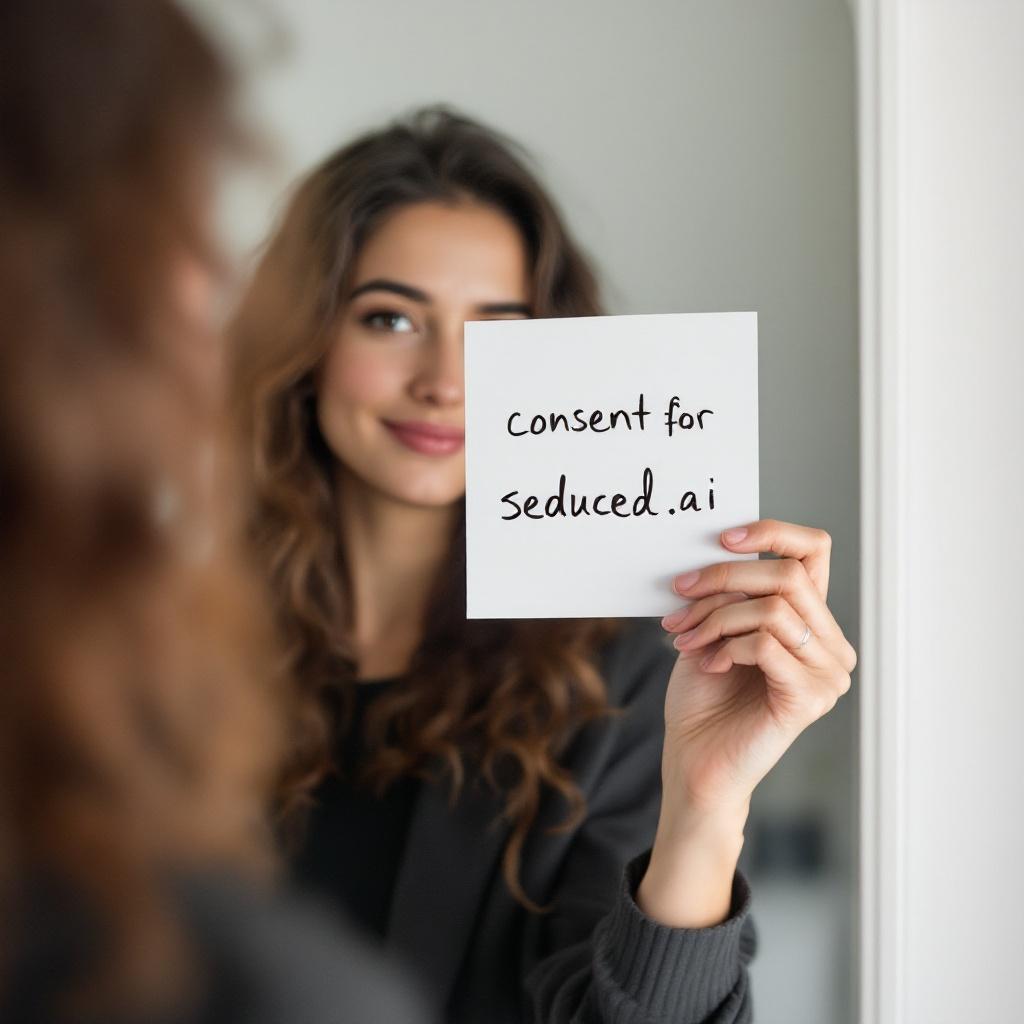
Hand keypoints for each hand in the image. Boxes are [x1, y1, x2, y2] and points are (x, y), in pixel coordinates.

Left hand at [659, 518, 856, 819]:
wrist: (694, 762)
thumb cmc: (703, 698)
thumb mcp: (713, 629)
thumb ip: (730, 593)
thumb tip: (717, 548)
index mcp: (811, 621)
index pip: (814, 550)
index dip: (773, 532)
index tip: (721, 538)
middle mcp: (831, 645)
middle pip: (787, 575)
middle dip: (723, 578)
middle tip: (679, 595)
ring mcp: (827, 674)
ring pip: (772, 608)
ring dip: (715, 617)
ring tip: (685, 638)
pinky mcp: (809, 699)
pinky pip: (766, 645)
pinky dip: (726, 647)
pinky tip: (709, 665)